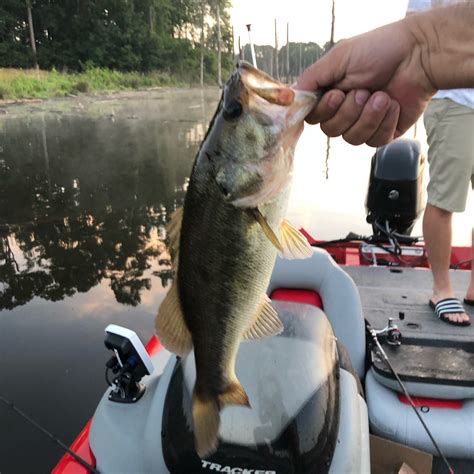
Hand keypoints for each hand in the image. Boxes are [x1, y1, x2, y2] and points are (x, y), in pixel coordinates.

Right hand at [297, 18, 435, 145]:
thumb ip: (312, 78)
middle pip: (331, 131)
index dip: (323, 111)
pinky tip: (393, 105)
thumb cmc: (381, 50)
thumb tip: (288, 95)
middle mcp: (345, 111)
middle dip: (349, 112)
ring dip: (368, 117)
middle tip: (364, 91)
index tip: (337, 94)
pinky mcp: (383, 133)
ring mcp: (364, 123)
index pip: (313, 117)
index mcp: (331, 93)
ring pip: (352, 139)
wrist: (420, 55)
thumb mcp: (339, 58)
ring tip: (382, 96)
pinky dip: (384, 122)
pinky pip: (374, 141)